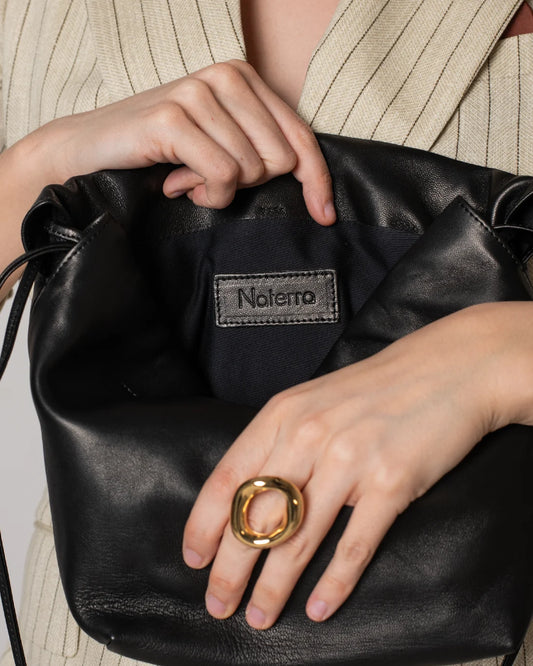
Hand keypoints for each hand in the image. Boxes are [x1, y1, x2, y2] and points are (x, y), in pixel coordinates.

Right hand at [41, 59, 334, 224]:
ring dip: (220, 191)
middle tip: (210, 178)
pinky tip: (180, 184)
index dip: (317, 181)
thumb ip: (260, 151)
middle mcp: (226, 76)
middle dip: (249, 184)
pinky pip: (222, 177)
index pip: (301, 138)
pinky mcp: (173, 118)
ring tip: (189, 178)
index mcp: (244, 78)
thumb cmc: (160, 151)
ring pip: (250, 171)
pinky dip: (207, 195)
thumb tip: (316, 190)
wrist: (88, 147)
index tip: (323, 215)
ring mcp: (198, 93)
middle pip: (280, 160)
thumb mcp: (220, 144)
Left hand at [182, 302, 532, 628]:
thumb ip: (278, 441)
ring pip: (299, 540)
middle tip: (220, 603)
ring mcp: (350, 461)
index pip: (227, 480)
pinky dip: (334, 583)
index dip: (204, 525)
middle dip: (231, 570)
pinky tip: (319, 607)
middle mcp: (309, 437)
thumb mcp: (312, 400)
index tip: (195, 558)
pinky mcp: (391, 483)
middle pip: (255, 517)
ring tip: (261, 616)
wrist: (445, 369)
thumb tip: (248, 495)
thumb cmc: (374, 388)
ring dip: (274, 587)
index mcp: (282, 415)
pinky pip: (354, 545)